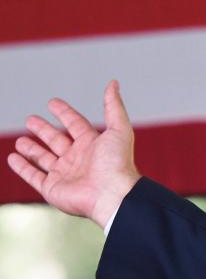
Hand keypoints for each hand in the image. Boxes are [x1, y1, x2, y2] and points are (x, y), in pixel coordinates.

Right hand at [6, 80, 140, 227]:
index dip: (64, 112)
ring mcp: (64, 174)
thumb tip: (113, 83)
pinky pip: (33, 176)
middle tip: (30, 119)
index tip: (53, 103)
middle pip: (56, 140)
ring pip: (43, 158)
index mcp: (93, 144)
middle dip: (43, 130)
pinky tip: (13, 158)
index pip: (75, 124)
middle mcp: (78, 158)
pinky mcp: (52, 188)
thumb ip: (113, 106)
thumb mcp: (119, 128)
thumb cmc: (117, 162)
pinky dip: (22, 168)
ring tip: (20, 140)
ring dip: (31, 149)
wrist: (112, 194)